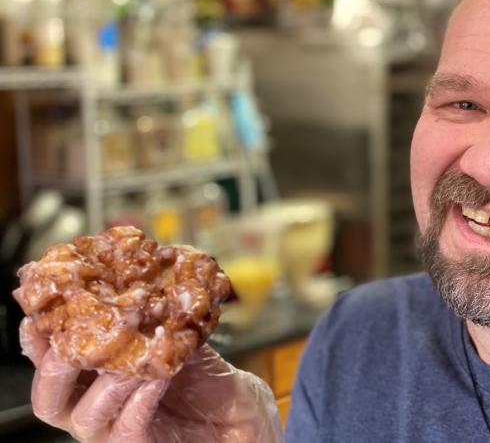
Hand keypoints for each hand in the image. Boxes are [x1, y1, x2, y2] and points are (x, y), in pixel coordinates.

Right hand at [20, 318, 282, 442]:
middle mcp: (91, 408)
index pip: (48, 361)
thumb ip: (152, 316)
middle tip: (74, 344)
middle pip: (49, 399)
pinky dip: (140, 399)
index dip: (36, 342)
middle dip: (55, 368)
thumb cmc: (201, 375)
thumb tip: (137, 280)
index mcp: (91, 378)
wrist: (236, 412)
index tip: (38, 316)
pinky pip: (128, 426)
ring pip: (86, 415)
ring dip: (108, 382)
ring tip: (131, 360)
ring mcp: (112, 432)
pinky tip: (158, 378)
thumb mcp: (175, 336)